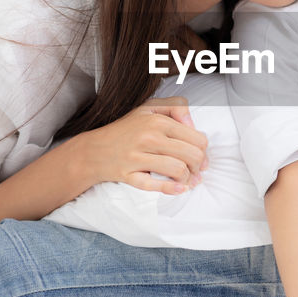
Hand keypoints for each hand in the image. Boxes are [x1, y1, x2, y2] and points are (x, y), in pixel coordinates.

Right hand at [70, 96, 207, 192]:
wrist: (94, 149)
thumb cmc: (126, 129)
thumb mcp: (150, 108)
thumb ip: (176, 107)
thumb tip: (194, 126)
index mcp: (158, 121)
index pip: (197, 139)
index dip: (204, 151)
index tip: (200, 157)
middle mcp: (149, 137)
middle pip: (192, 156)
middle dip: (199, 167)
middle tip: (196, 171)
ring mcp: (138, 157)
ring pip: (178, 170)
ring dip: (188, 179)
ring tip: (187, 180)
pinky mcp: (129, 174)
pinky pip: (154, 185)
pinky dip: (171, 189)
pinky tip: (179, 189)